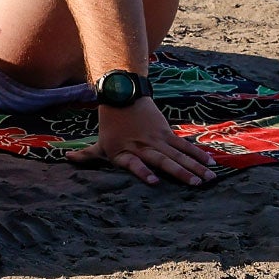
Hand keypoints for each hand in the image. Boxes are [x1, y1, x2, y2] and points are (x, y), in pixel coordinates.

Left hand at [73, 98, 216, 185]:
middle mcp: (141, 146)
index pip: (133, 163)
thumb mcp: (100, 142)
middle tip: (196, 184)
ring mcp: (156, 139)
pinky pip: (184, 145)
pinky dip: (197, 154)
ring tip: (209, 179)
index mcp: (124, 152)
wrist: (122, 94)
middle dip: (180, 172)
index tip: (154, 181)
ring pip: (178, 154)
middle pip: (162, 160)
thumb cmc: (111, 125)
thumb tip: (67, 159)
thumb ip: (88, 156)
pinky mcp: (166, 132)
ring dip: (195, 167)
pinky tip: (211, 163)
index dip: (142, 172)